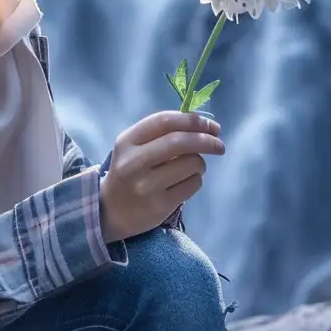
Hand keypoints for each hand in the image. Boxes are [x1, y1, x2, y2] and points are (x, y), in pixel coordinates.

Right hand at [100, 111, 225, 242]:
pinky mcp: (160, 205)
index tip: (211, 126)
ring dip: (200, 163)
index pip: (165, 121)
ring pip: (191, 164)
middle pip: (180, 142)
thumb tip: (203, 124)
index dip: (193, 120)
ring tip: (193, 167)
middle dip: (207, 140)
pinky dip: (197, 180)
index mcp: (127, 141)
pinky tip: (186, 182)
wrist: (110, 211)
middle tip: (219, 145)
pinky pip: (193, 184)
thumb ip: (162, 133)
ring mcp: (146, 185)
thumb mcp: (134, 147)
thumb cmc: (130, 171)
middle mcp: (134, 162)